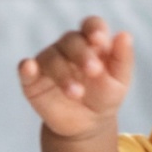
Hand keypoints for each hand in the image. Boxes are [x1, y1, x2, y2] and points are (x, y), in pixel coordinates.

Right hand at [18, 15, 136, 139]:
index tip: (99, 40)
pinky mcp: (32, 79)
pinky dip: (26, 68)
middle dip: (82, 55)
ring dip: (63, 74)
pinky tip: (29, 68)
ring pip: (51, 57)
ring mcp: (49, 61)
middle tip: (94, 72)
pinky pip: (26, 70)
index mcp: (91, 42)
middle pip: (71, 40)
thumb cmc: (104, 97)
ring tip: (76, 93)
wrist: (87, 125)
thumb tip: (125, 35)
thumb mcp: (120, 81)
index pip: (91, 25)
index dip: (94, 29)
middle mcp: (68, 47)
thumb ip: (123, 59)